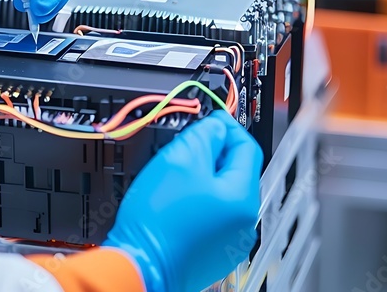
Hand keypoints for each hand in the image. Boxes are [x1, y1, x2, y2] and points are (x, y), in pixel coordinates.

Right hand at [104, 111, 261, 291]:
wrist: (140, 265)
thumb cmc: (157, 221)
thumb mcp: (180, 159)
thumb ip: (205, 134)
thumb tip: (217, 126)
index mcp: (243, 199)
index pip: (246, 147)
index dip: (225, 128)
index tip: (208, 121)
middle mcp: (244, 224)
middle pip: (234, 173)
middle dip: (210, 157)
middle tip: (181, 152)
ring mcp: (229, 242)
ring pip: (221, 195)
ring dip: (201, 182)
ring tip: (172, 183)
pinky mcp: (212, 253)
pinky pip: (210, 218)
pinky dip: (195, 206)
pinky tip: (172, 206)